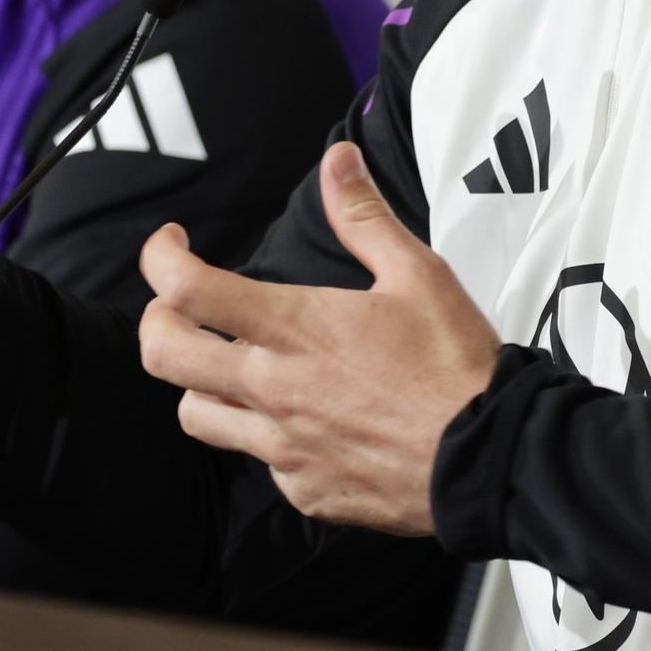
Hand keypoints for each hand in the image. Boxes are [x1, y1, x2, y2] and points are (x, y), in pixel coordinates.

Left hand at [136, 141, 500, 534]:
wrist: (492, 460)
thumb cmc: (456, 366)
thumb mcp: (417, 275)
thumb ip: (364, 217)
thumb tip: (337, 159)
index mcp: (294, 329)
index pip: (186, 290)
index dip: (161, 258)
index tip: (173, 245)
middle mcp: (273, 390)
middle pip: (163, 356)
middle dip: (157, 321)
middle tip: (182, 307)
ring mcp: (284, 448)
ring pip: (196, 417)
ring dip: (200, 384)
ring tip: (230, 365)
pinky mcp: (306, 491)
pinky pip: (260, 462)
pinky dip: (266, 436)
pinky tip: (301, 420)